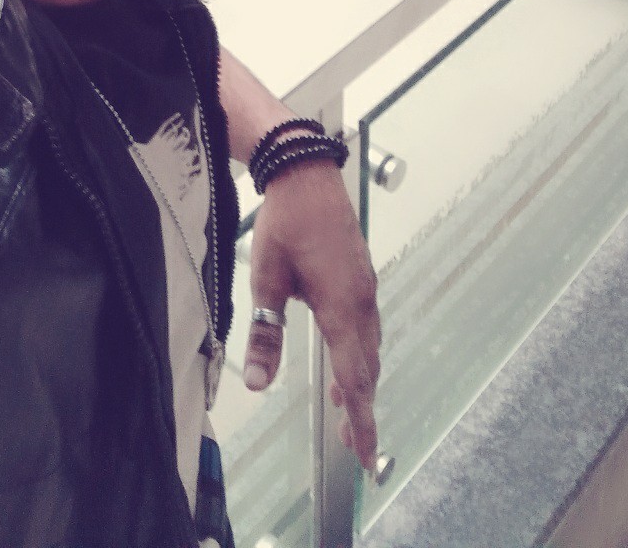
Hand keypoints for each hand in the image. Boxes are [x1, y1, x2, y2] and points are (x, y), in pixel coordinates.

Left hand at [244, 156, 380, 472]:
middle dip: (362, 408)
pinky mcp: (361, 275)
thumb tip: (257, 383)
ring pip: (369, 347)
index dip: (360, 419)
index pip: (354, 377)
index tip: (366, 455)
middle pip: (367, 368)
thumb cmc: (286, 223)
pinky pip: (366, 326)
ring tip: (348, 412)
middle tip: (358, 448)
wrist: (307, 173)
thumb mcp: (266, 280)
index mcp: (342, 306)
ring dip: (361, 381)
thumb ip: (264, 334)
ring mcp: (366, 287)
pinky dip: (360, 353)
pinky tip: (346, 360)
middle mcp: (362, 301)